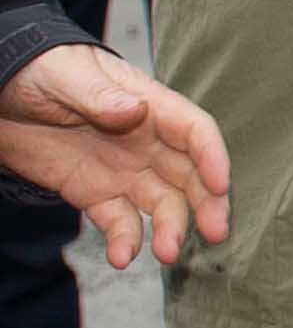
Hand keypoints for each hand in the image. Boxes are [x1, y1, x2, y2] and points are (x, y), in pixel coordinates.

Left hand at [0, 45, 232, 267]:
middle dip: (207, 203)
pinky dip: (125, 240)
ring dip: (170, 228)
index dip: (212, 157)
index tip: (220, 185)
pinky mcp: (94, 194)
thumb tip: (137, 109)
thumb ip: (99, 96)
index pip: (193, 131)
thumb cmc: (37, 71)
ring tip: (165, 254)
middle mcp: (145, 142)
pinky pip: (119, 221)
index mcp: (148, 106)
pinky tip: (122, 257)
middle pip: (190, 174)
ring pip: (161, 203)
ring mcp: (122, 170)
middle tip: (215, 233)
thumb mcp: (65, 75)